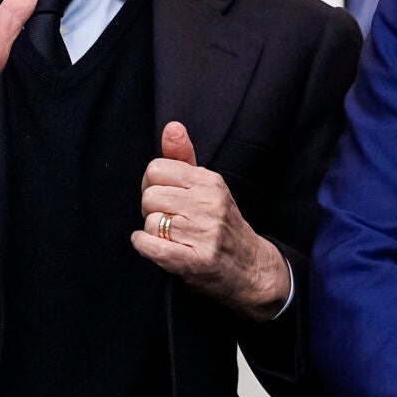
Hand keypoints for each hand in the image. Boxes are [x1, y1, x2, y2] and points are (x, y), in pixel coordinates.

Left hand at [133, 122, 290, 320]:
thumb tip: (172, 127)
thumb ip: (184, 157)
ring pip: (150, 222)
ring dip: (153, 232)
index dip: (152, 184)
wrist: (251, 269)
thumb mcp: (208, 186)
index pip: (156, 169)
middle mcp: (209, 204)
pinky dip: (144, 246)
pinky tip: (152, 245)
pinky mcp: (196, 261)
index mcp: (210, 181)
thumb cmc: (222, 224)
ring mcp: (205, 233)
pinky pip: (152, 247)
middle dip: (151, 209)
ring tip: (172, 236)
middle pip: (149, 196)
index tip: (164, 196)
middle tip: (168, 218)